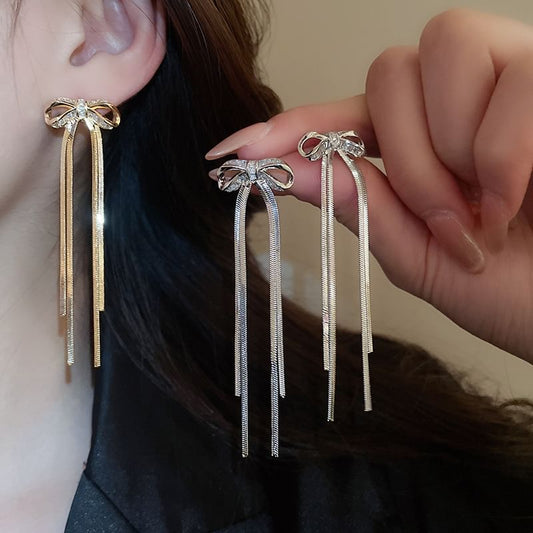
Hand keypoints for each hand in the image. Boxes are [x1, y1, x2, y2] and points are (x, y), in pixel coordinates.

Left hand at [206, 9, 532, 364]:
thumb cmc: (518, 293)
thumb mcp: (426, 261)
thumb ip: (365, 210)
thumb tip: (288, 171)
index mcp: (421, 152)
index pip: (341, 120)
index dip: (286, 130)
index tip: (232, 150)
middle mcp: (460, 108)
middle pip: (388, 70)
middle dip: (405, 153)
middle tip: (444, 220)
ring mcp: (512, 84)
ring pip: (440, 51)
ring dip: (450, 147)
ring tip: (490, 208)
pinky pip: (510, 75)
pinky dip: (502, 149)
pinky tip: (521, 195)